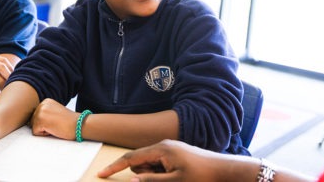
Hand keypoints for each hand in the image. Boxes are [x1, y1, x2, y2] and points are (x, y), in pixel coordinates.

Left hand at [30, 98, 78, 139]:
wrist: (79, 124)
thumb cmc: (69, 122)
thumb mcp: (55, 112)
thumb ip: (45, 113)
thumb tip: (29, 122)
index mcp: (46, 101)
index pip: (36, 116)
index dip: (46, 122)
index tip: (57, 120)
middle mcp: (42, 104)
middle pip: (33, 121)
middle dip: (43, 126)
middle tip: (57, 123)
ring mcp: (40, 112)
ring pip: (34, 127)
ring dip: (44, 130)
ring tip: (56, 126)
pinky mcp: (40, 121)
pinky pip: (36, 133)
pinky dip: (45, 134)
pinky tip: (54, 128)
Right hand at [97, 139, 234, 180]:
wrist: (222, 170)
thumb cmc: (200, 175)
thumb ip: (150, 181)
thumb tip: (131, 181)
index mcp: (161, 149)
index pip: (131, 158)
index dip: (115, 167)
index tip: (101, 174)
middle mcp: (163, 145)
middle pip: (140, 162)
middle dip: (144, 174)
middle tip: (166, 179)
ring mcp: (170, 148)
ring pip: (149, 165)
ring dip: (154, 175)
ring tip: (174, 178)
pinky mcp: (175, 153)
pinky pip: (159, 164)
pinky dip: (162, 173)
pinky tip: (176, 176)